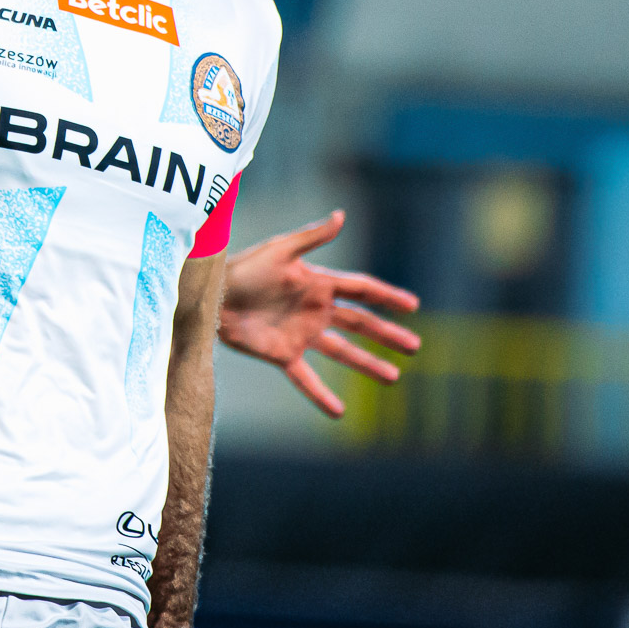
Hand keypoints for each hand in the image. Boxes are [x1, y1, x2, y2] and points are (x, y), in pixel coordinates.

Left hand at [219, 209, 420, 416]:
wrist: (214, 295)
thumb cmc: (244, 267)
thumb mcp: (280, 250)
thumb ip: (312, 237)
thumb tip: (341, 215)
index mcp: (318, 284)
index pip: (361, 290)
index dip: (386, 297)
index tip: (413, 305)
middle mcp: (315, 311)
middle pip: (360, 324)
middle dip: (387, 334)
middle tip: (415, 346)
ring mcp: (302, 334)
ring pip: (343, 352)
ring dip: (367, 364)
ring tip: (393, 377)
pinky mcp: (283, 354)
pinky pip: (306, 379)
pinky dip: (321, 396)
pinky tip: (338, 412)